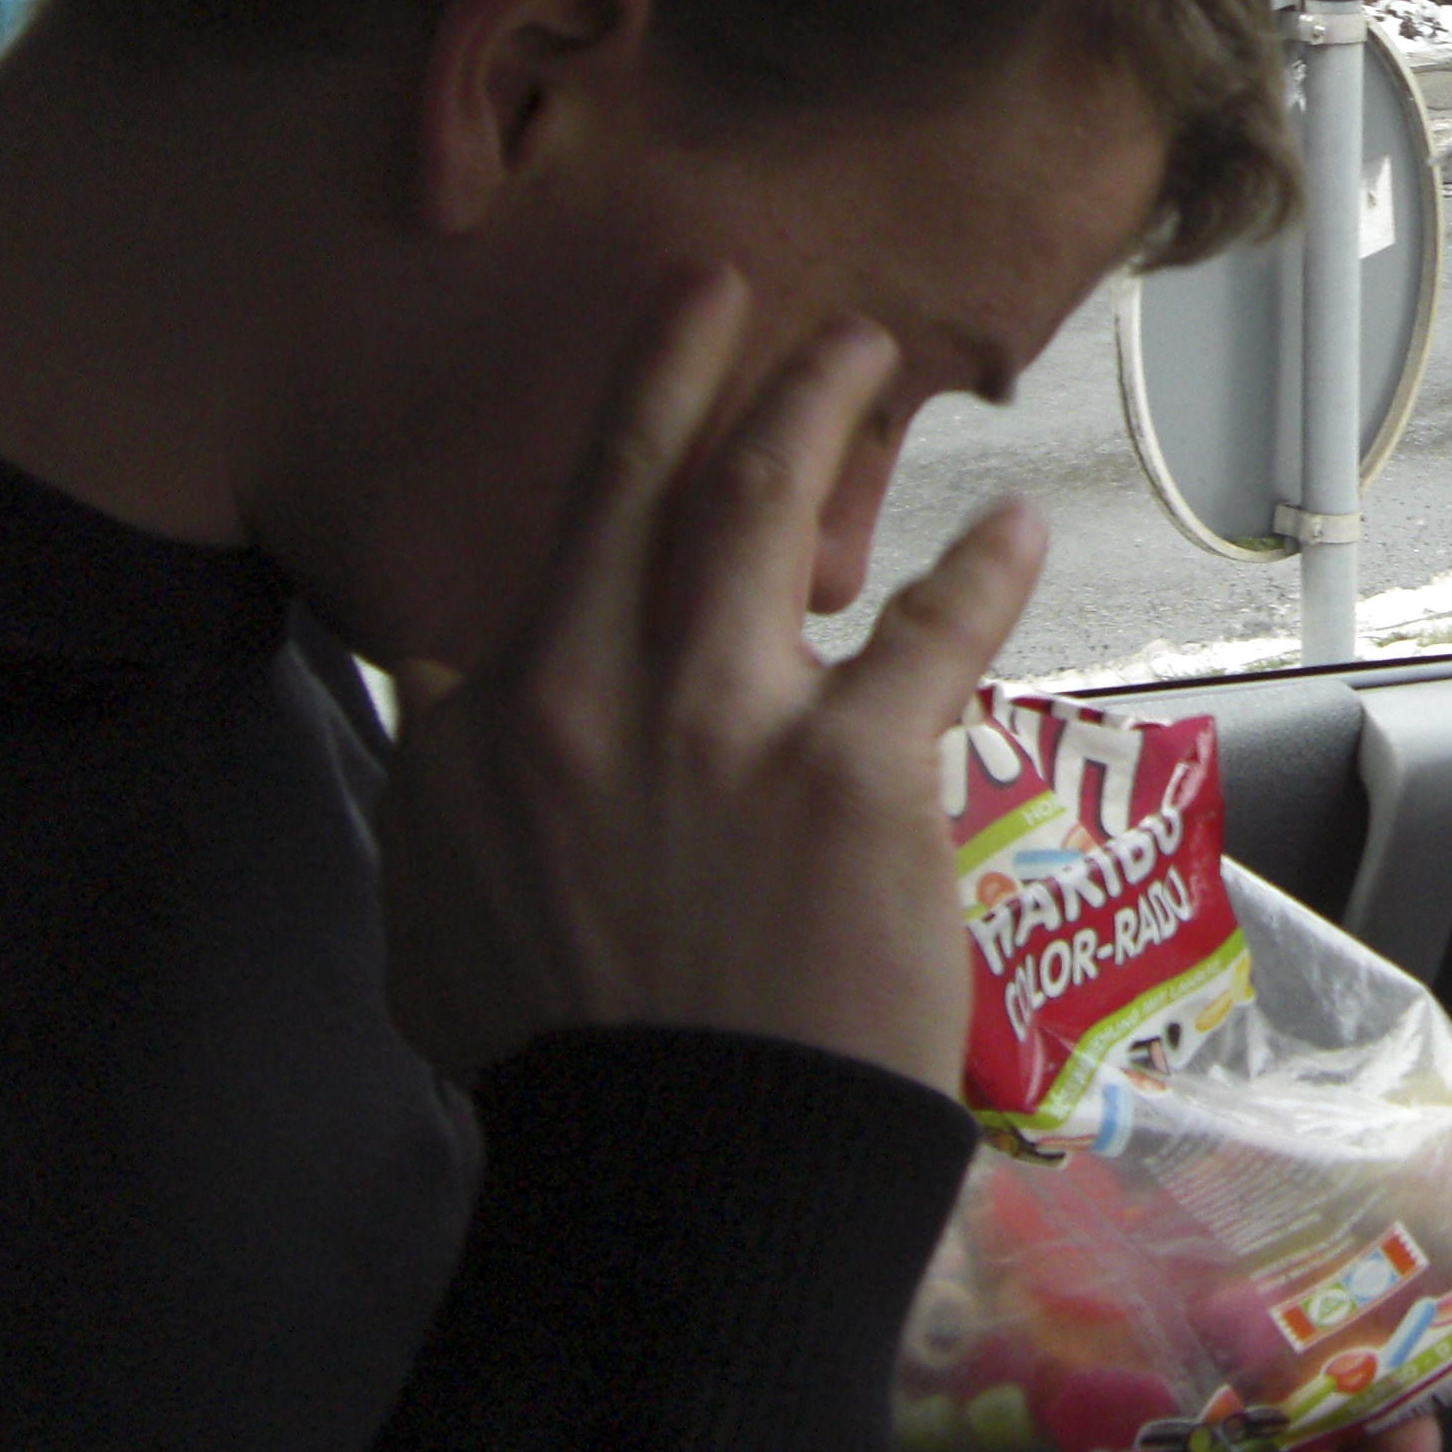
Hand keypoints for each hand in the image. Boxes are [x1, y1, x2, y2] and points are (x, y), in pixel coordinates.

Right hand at [379, 265, 1043, 1088]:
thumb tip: (444, 676)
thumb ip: (439, 771)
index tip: (654, 367)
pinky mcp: (850, 772)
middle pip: (644, 475)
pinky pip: (932, 630)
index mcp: (490, 719)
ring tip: (869, 348)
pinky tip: (1016, 525)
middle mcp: (589, 690)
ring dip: (822, 407)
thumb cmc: (558, 1055)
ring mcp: (722, 722)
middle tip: (738, 282)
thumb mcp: (435, 904)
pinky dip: (984, 565)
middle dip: (696, 360)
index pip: (542, 541)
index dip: (607, 439)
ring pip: (768, 507)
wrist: (668, 1169)